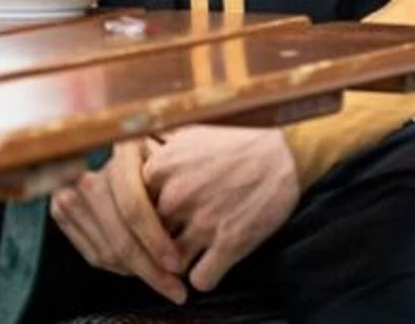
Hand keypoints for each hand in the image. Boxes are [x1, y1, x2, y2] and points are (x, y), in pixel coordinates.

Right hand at [49, 138, 187, 303]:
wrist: (108, 145)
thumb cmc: (155, 154)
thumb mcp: (168, 155)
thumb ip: (174, 182)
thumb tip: (193, 221)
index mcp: (119, 152)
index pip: (133, 207)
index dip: (155, 240)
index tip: (177, 264)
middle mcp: (86, 171)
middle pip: (119, 237)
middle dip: (150, 269)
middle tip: (176, 287)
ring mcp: (67, 192)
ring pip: (106, 252)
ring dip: (138, 272)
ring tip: (164, 281)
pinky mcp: (60, 211)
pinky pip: (93, 254)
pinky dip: (120, 268)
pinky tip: (141, 268)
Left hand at [141, 124, 300, 293]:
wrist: (284, 154)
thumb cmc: (236, 144)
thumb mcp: (188, 136)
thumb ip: (158, 151)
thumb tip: (137, 157)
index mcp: (161, 168)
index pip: (130, 208)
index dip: (141, 218)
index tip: (151, 221)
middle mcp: (177, 196)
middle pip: (148, 237)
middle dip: (158, 244)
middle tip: (170, 244)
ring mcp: (203, 222)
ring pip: (171, 264)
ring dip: (179, 264)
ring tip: (191, 256)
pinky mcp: (230, 244)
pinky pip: (201, 279)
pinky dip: (204, 277)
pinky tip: (211, 265)